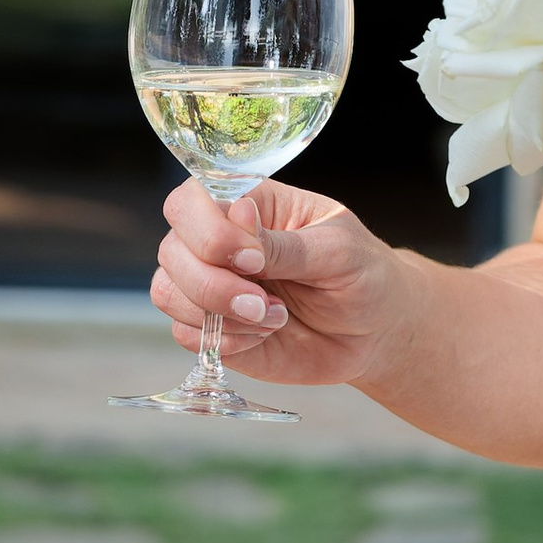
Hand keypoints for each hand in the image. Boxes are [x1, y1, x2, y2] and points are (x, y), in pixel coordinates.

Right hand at [150, 174, 409, 392]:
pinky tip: (265, 335)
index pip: (192, 200)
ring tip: (274, 318)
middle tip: (264, 302)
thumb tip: (236, 215)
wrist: (375, 333)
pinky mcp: (211, 327)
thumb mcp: (338, 252)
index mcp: (249, 203)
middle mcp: (218, 239)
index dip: (209, 232)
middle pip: (172, 250)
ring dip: (219, 315)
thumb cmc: (363, 276)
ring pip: (168, 293)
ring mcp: (209, 283)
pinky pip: (186, 334)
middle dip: (214, 285)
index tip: (254, 261)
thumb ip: (285, 242)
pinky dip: (226, 341)